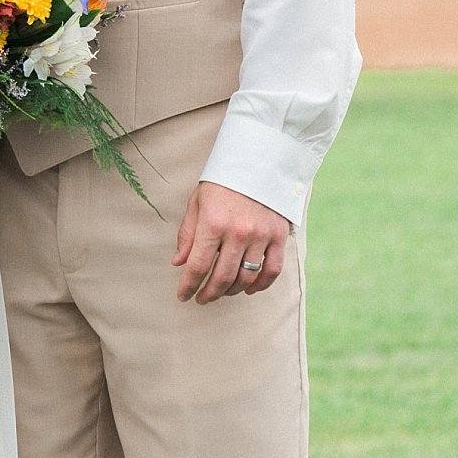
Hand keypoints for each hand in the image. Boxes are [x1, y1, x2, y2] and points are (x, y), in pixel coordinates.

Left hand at [171, 182, 291, 303]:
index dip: (188, 285)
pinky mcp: (278, 236)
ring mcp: (261, 236)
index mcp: (213, 223)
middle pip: (221, 277)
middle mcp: (238, 232)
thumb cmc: (222, 181)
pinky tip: (248, 288)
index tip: (183, 295)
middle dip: (208, 293)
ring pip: (246, 278)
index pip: (197, 266)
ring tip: (221, 291)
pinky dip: (260, 285)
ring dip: (231, 291)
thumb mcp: (198, 202)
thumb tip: (178, 263)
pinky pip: (271, 271)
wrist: (259, 159)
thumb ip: (188, 234)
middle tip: (201, 298)